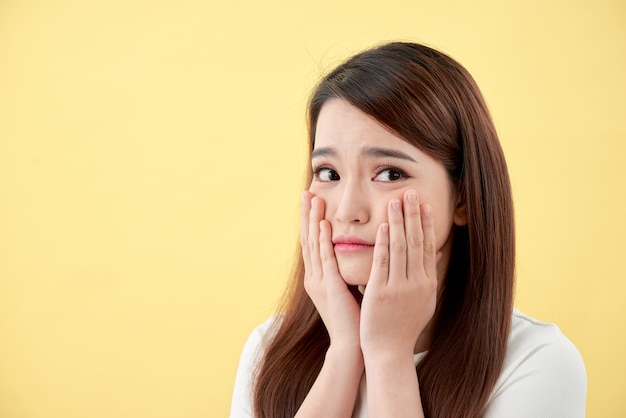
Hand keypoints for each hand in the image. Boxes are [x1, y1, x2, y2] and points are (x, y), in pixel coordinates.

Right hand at [300, 191, 361, 349]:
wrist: (352, 345)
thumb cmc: (357, 319)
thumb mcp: (352, 289)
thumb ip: (354, 270)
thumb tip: (367, 253)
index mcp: (319, 277)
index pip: (314, 243)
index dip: (312, 221)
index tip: (313, 200)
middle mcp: (315, 277)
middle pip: (308, 239)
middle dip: (307, 215)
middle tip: (306, 192)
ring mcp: (319, 282)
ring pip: (314, 245)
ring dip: (313, 221)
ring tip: (313, 200)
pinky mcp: (329, 288)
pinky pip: (325, 260)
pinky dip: (324, 241)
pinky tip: (325, 225)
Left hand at [360, 190, 438, 359]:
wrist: (388, 351)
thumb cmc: (402, 326)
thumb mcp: (423, 301)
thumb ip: (428, 276)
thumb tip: (437, 253)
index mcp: (427, 284)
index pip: (428, 247)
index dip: (426, 224)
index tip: (424, 204)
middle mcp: (417, 283)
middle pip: (416, 242)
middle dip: (413, 215)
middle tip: (410, 192)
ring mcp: (399, 288)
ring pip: (401, 248)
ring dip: (399, 222)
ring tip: (396, 200)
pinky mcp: (381, 292)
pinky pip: (383, 263)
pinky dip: (385, 243)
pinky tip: (384, 226)